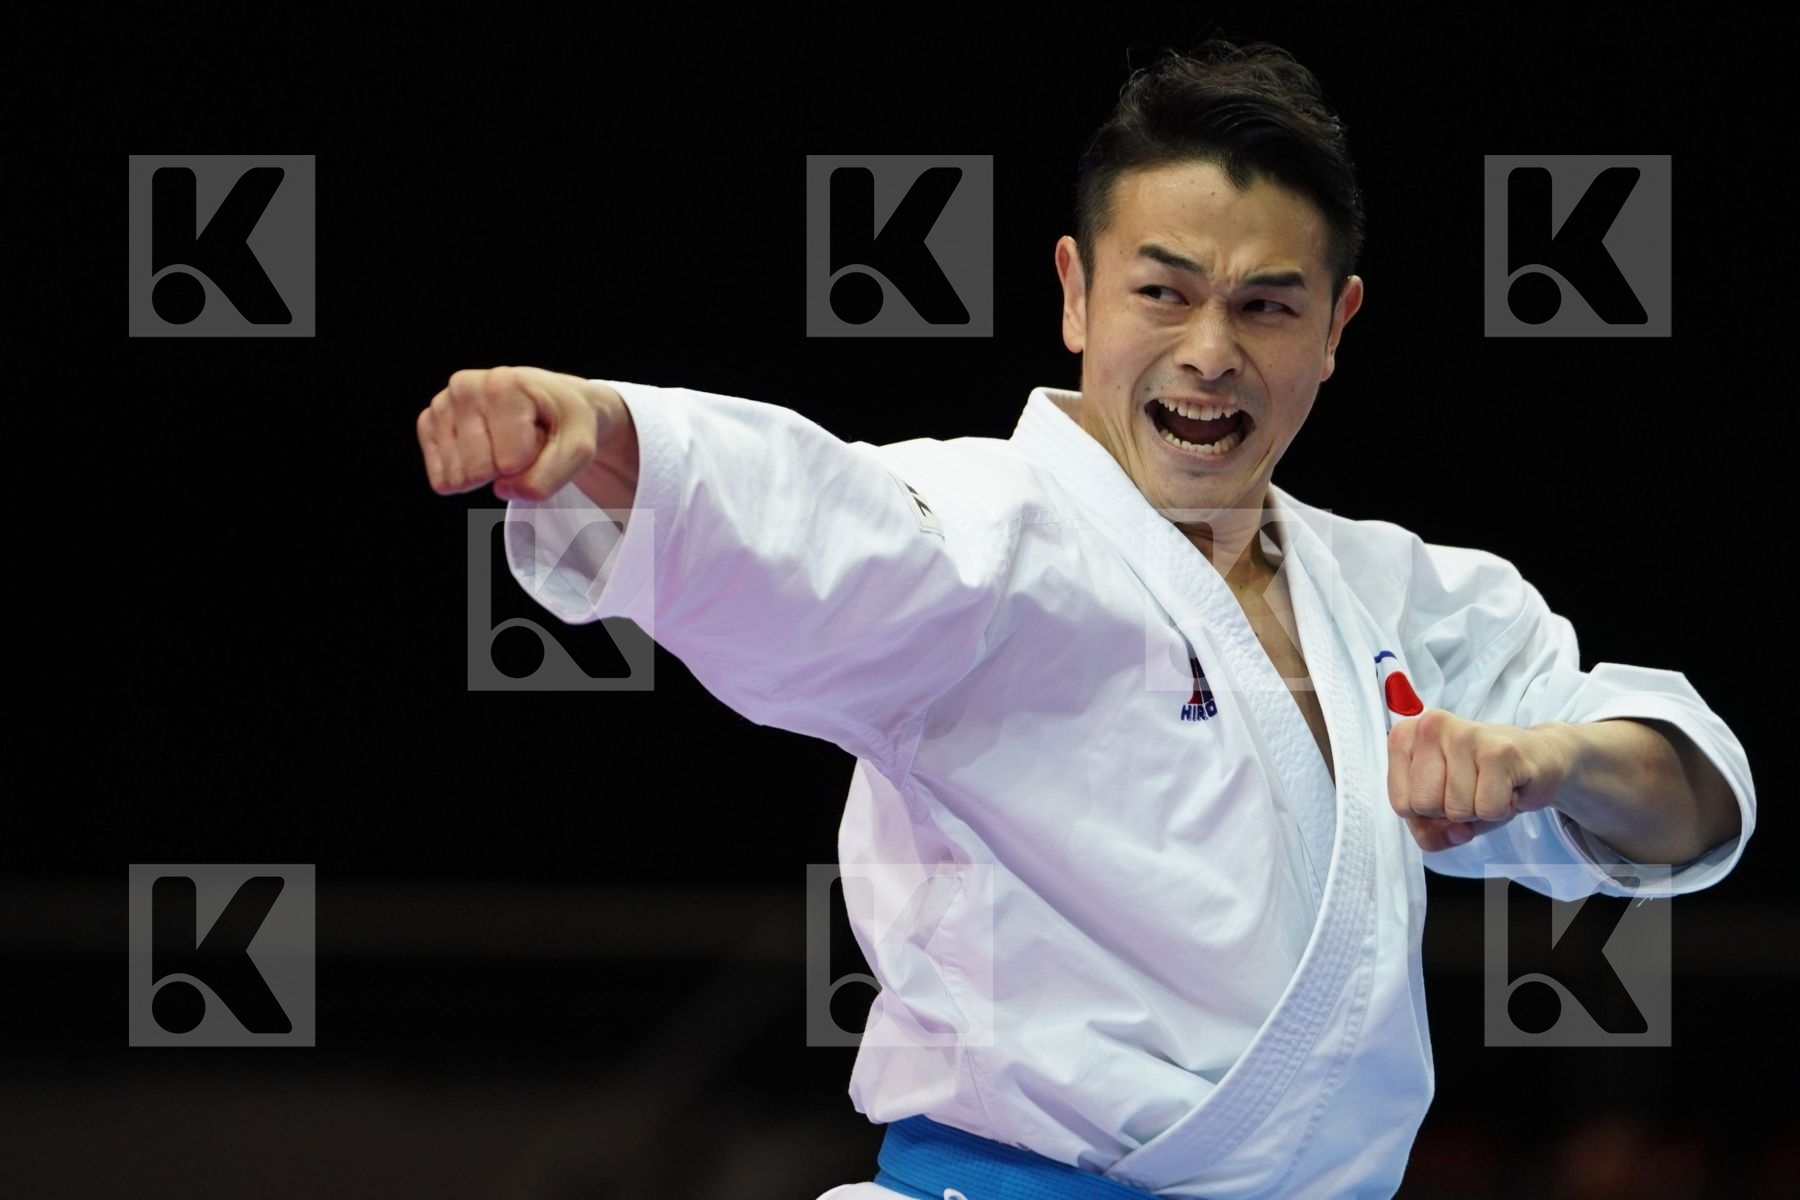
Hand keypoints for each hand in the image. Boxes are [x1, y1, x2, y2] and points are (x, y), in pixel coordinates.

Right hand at [416, 365, 618, 500]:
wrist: (554, 404)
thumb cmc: (566, 423)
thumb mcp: (578, 450)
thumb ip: (548, 478)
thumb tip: (502, 490)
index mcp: (502, 384)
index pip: (510, 463)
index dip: (531, 462)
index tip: (540, 435)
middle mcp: (465, 387)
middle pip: (478, 472)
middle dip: (507, 469)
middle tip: (523, 441)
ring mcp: (442, 404)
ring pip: (458, 478)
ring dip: (489, 471)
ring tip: (506, 440)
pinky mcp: (428, 423)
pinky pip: (441, 478)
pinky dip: (467, 475)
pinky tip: (484, 447)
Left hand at [1386, 710, 1570, 851]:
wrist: (1539, 758)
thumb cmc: (1482, 780)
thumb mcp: (1442, 811)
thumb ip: (1429, 833)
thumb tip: (1456, 832)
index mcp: (1404, 737)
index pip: (1401, 804)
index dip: (1428, 813)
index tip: (1447, 790)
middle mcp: (1429, 727)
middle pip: (1424, 805)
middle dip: (1451, 812)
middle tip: (1471, 788)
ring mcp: (1463, 735)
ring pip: (1457, 809)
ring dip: (1479, 810)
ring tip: (1490, 785)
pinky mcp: (1498, 750)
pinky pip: (1487, 809)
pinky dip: (1501, 809)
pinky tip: (1507, 786)